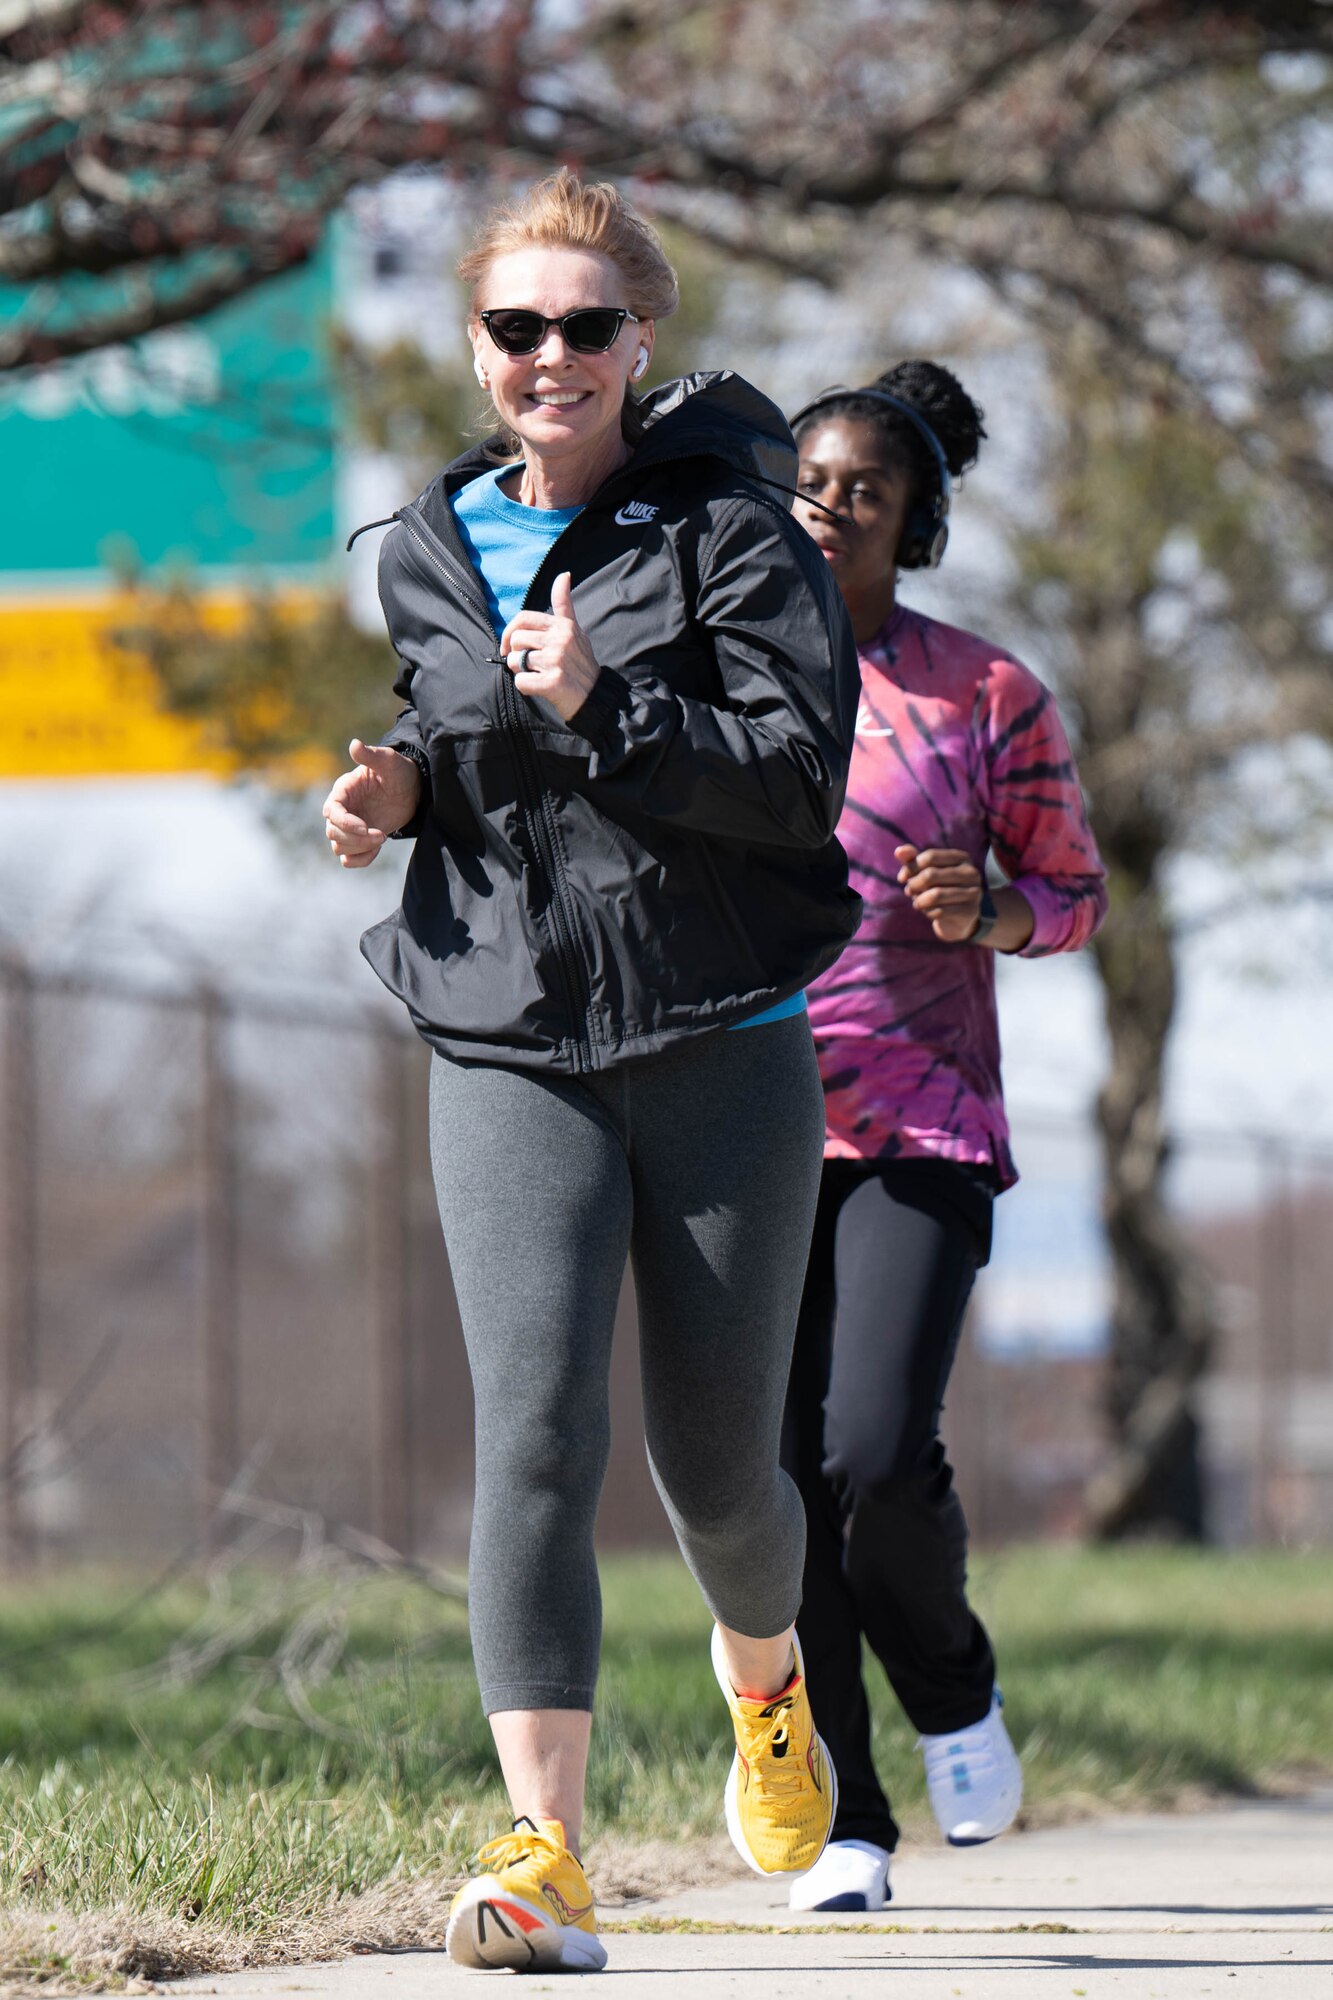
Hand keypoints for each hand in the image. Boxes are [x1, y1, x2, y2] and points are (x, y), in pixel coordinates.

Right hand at [323, 738, 421, 867]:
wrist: (411, 790)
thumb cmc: (398, 772)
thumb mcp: (388, 761)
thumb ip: (371, 755)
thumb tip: (354, 744)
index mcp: (343, 791)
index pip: (332, 812)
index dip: (345, 823)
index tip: (366, 827)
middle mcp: (342, 810)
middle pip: (333, 833)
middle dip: (356, 839)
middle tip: (381, 835)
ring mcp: (349, 827)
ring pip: (339, 848)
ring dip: (359, 849)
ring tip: (381, 838)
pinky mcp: (359, 840)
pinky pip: (348, 859)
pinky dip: (360, 860)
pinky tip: (376, 850)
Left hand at [500, 572, 600, 722]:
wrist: (596, 697)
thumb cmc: (580, 664)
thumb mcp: (575, 630)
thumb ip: (564, 605)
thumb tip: (564, 574)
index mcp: (563, 626)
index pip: (523, 619)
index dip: (509, 632)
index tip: (508, 646)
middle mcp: (561, 640)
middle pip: (516, 640)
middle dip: (517, 655)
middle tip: (533, 665)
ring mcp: (557, 660)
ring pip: (515, 661)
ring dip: (522, 672)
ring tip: (540, 675)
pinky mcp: (553, 682)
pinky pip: (521, 682)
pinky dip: (526, 688)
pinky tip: (541, 688)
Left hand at [895, 843, 985, 942]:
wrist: (957, 919)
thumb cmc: (938, 889)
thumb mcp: (924, 872)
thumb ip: (912, 859)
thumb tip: (898, 851)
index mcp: (961, 858)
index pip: (930, 856)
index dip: (911, 867)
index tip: (902, 878)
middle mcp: (971, 872)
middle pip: (931, 874)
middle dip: (914, 885)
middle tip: (908, 892)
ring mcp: (974, 892)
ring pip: (935, 895)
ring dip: (919, 901)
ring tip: (917, 903)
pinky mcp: (971, 911)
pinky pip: (940, 911)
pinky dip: (928, 913)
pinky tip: (929, 913)